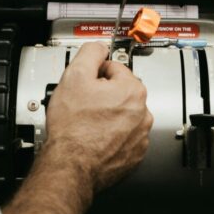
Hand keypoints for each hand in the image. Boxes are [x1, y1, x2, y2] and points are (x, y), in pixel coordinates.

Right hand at [44, 42, 153, 191]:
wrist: (71, 164)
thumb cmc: (73, 127)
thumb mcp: (74, 76)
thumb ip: (89, 54)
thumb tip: (98, 48)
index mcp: (132, 90)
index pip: (115, 69)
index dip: (95, 75)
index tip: (86, 84)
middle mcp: (142, 113)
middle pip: (120, 93)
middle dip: (103, 96)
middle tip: (83, 105)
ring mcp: (140, 136)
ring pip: (123, 117)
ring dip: (109, 117)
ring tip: (88, 123)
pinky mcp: (134, 155)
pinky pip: (124, 138)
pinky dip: (112, 137)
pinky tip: (95, 138)